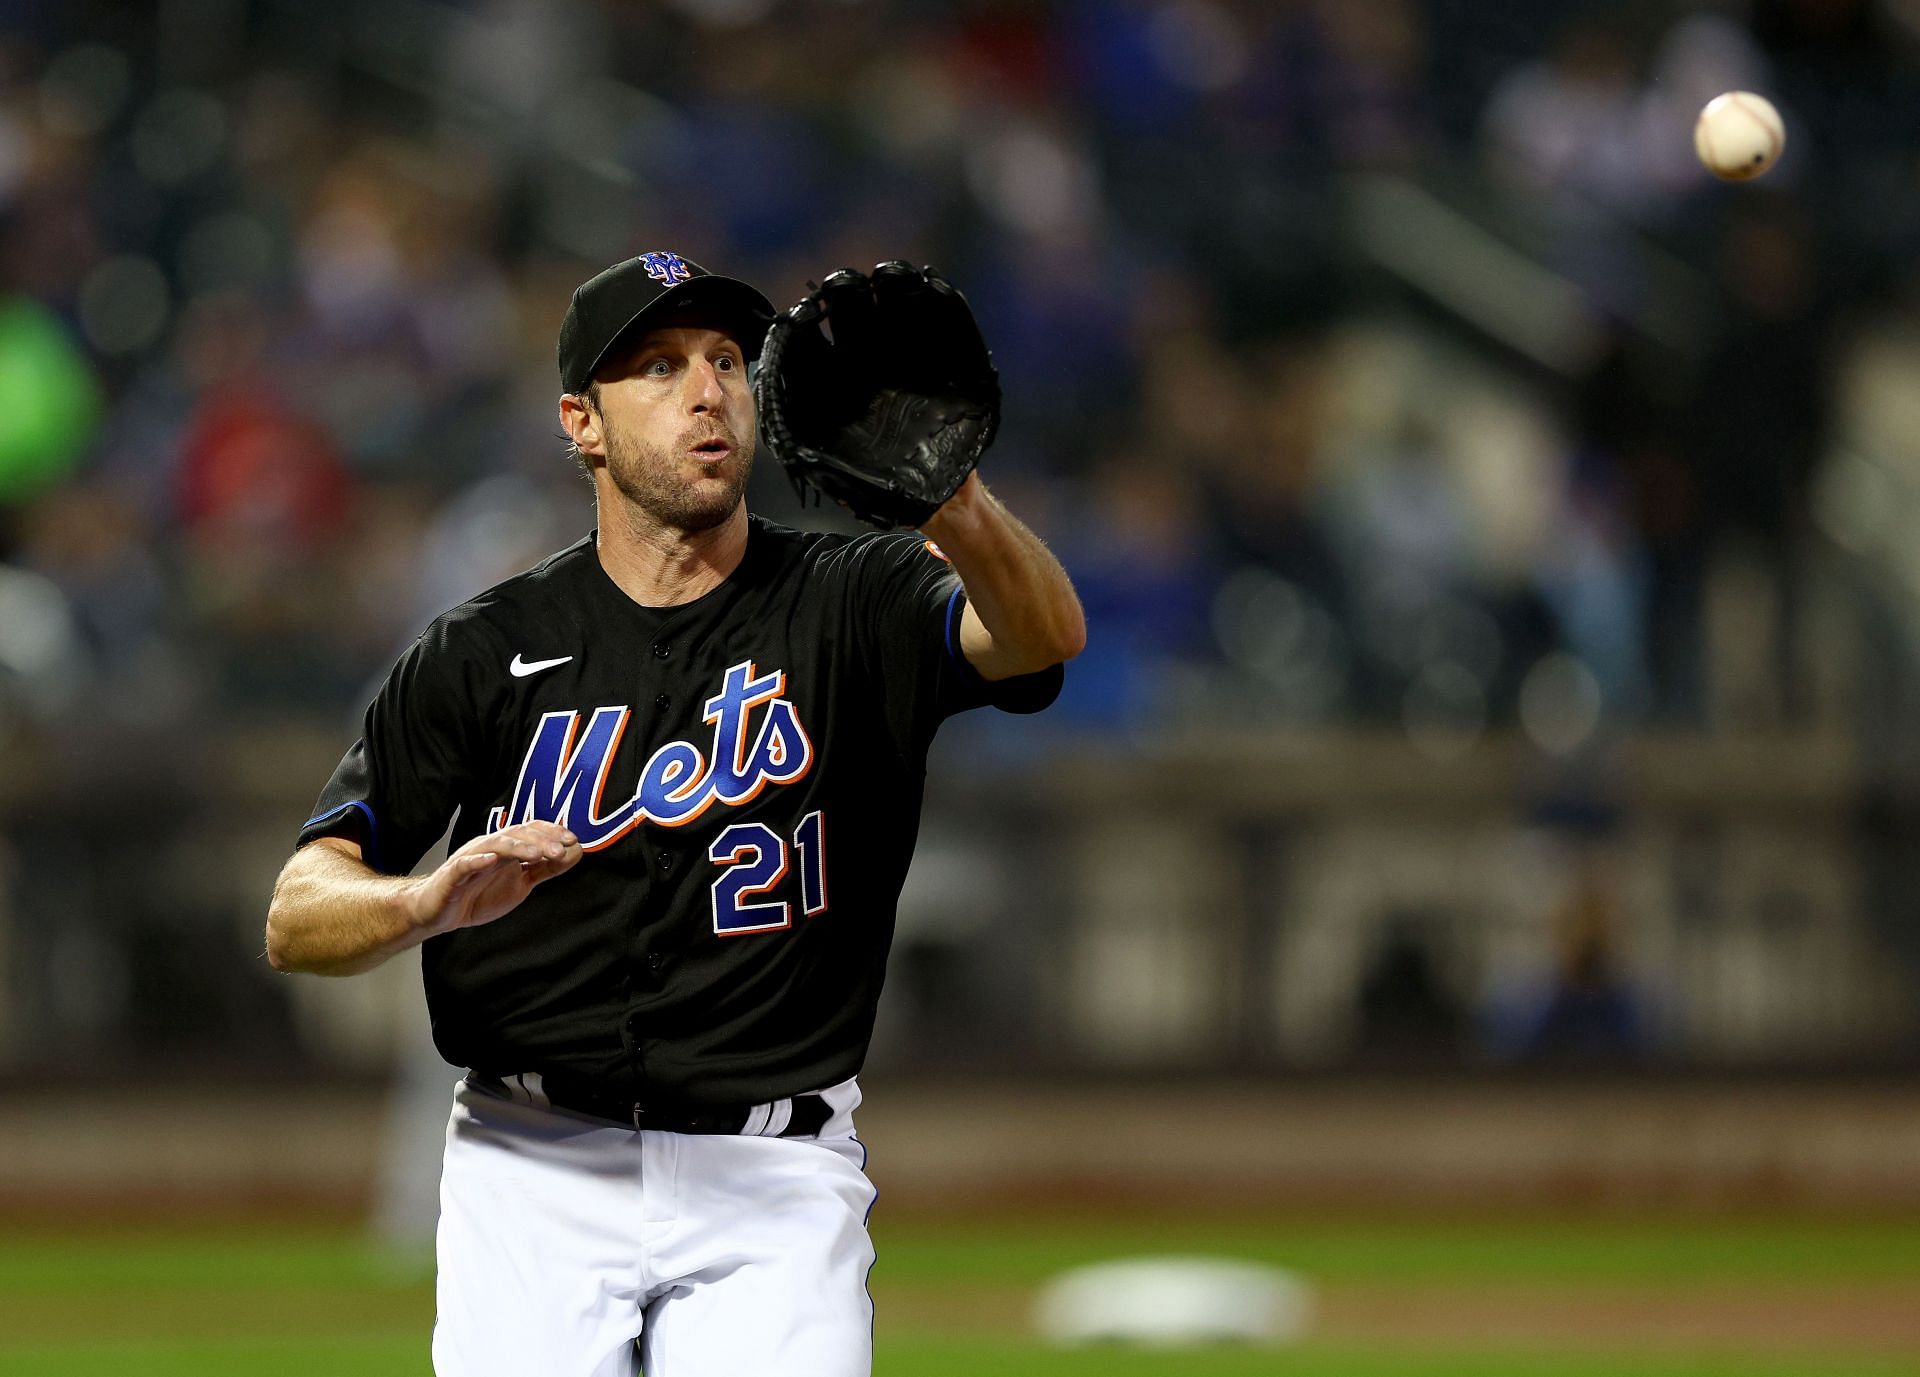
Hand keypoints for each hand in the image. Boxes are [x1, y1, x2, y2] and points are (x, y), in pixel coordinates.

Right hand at [404, 821, 582, 938]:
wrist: (439, 913)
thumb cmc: (478, 894)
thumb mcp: (520, 883)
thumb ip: (546, 869)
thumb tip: (575, 852)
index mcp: (506, 848)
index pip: (531, 831)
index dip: (552, 832)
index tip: (574, 840)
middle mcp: (489, 848)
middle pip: (516, 834)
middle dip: (541, 840)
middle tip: (561, 850)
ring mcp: (470, 859)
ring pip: (495, 846)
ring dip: (517, 847)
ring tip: (536, 853)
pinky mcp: (452, 876)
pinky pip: (464, 864)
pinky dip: (477, 861)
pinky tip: (491, 860)